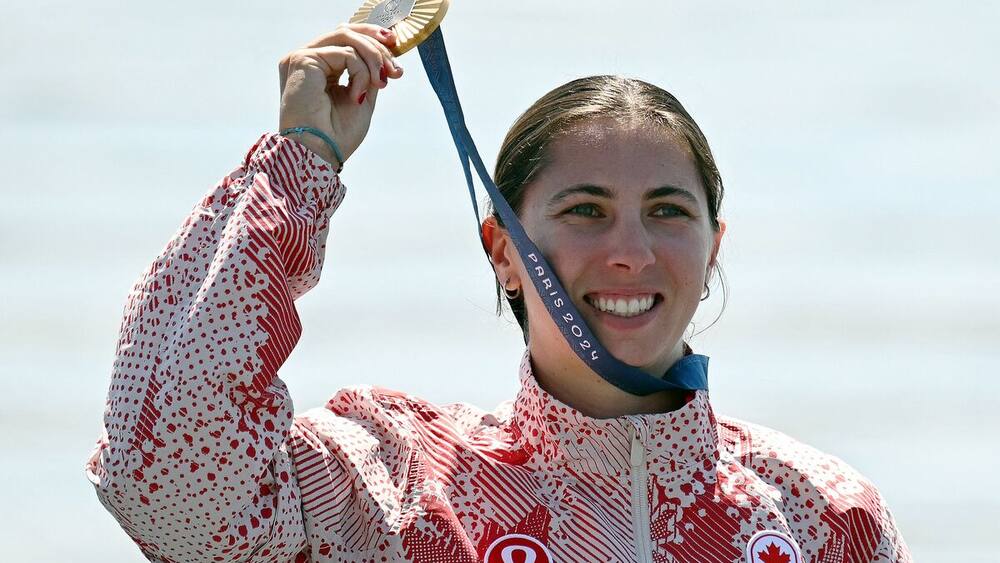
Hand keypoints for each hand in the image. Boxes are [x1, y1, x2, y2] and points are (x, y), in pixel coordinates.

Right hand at [277, 23, 403, 165]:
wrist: (320, 154)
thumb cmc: (337, 135)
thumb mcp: (362, 97)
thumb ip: (369, 73)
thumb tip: (386, 54)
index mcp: (318, 68)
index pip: (346, 40)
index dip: (374, 43)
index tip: (397, 63)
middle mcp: (307, 59)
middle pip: (347, 32)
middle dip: (378, 48)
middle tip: (395, 71)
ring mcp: (303, 58)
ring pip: (346, 36)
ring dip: (373, 57)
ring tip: (381, 81)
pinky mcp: (301, 59)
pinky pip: (345, 53)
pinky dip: (360, 73)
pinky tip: (358, 96)